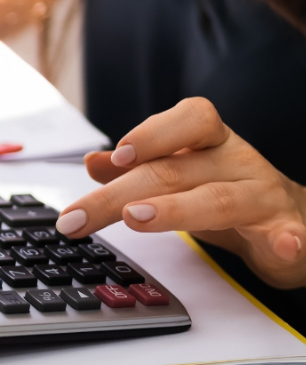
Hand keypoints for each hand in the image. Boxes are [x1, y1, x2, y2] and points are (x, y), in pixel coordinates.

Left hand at [56, 97, 305, 288]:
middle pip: (175, 170)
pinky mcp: (285, 231)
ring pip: (220, 199)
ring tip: (137, 219)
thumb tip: (92, 162)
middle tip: (79, 217)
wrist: (285, 217)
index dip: (152, 134)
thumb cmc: (221, 188)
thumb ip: (135, 169)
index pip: (188, 119)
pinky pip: (289, 234)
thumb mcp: (177, 174)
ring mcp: (262, 194)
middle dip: (120, 194)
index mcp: (208, 141)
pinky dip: (288, 239)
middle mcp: (234, 160)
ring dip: (177, 210)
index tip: (117, 156)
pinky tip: (283, 245)